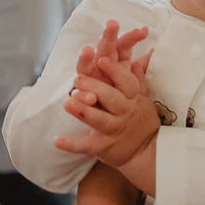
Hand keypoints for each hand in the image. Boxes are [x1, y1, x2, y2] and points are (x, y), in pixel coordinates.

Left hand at [57, 56, 158, 180]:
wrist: (146, 151)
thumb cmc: (141, 119)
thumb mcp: (143, 96)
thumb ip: (138, 75)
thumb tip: (147, 53)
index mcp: (132, 98)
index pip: (126, 82)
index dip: (115, 71)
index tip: (102, 60)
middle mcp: (123, 113)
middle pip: (111, 98)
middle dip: (94, 87)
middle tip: (77, 79)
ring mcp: (113, 130)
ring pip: (98, 119)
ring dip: (83, 112)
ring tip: (67, 103)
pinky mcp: (102, 147)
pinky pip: (86, 146)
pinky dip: (71, 145)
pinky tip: (56, 141)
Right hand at [72, 20, 150, 105]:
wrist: (103, 114)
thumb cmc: (117, 93)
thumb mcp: (131, 82)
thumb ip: (139, 69)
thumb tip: (153, 53)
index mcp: (116, 60)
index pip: (124, 44)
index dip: (133, 37)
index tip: (144, 31)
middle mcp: (100, 65)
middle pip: (105, 48)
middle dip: (109, 36)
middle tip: (113, 24)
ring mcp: (88, 78)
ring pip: (86, 65)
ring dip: (86, 58)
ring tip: (87, 50)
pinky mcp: (78, 93)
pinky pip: (79, 93)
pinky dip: (82, 95)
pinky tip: (88, 95)